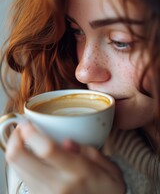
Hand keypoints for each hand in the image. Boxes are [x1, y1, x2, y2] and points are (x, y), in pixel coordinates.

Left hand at [6, 123, 125, 193]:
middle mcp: (56, 185)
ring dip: (15, 149)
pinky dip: (21, 163)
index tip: (28, 122)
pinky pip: (22, 178)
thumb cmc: (107, 192)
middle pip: (20, 158)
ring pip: (17, 168)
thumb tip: (66, 142)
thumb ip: (89, 152)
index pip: (47, 149)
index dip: (31, 133)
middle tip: (21, 128)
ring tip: (25, 139)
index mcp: (77, 172)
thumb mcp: (110, 170)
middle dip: (14, 138)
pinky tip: (31, 156)